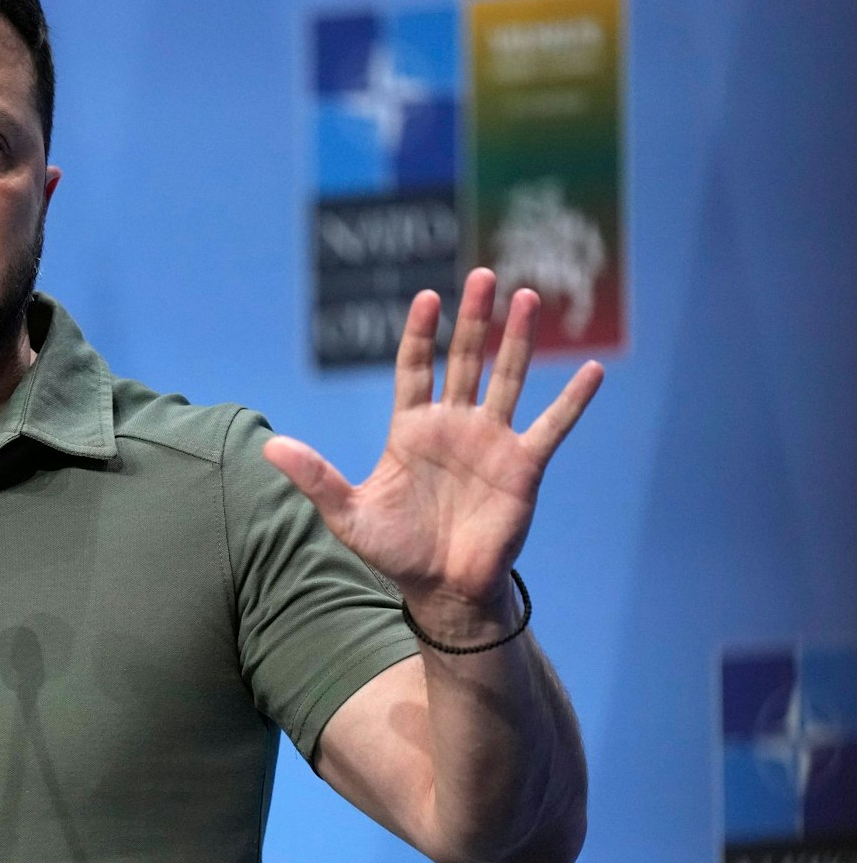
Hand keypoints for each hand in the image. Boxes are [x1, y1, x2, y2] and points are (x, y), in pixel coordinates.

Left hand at [263, 268, 603, 638]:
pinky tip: (592, 368)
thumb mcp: (347, 513)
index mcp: (411, 430)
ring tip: (528, 295)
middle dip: (473, 318)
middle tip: (482, 274)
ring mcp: (491, 442)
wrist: (442, 589)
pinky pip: (551, 425)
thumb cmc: (395, 550)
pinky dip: (572, 399)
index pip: (415, 367)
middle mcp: (453, 426)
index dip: (421, 333)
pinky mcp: (522, 466)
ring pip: (508, 377)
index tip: (426, 297)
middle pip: (466, 358)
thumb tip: (271, 447)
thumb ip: (315, 477)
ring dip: (519, 339)